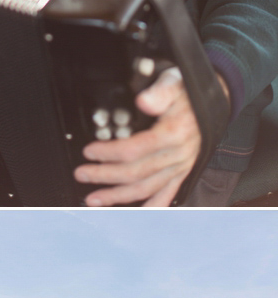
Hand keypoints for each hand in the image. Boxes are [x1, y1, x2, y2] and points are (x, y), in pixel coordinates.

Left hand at [74, 67, 224, 207]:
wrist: (214, 100)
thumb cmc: (188, 92)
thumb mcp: (173, 83)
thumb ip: (158, 93)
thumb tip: (143, 101)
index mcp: (172, 134)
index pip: (134, 150)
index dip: (109, 153)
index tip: (89, 151)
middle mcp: (177, 155)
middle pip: (135, 173)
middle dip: (104, 176)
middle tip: (81, 174)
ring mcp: (180, 166)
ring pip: (146, 188)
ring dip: (118, 197)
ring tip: (94, 199)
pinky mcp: (182, 172)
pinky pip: (167, 195)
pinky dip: (150, 207)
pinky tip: (134, 214)